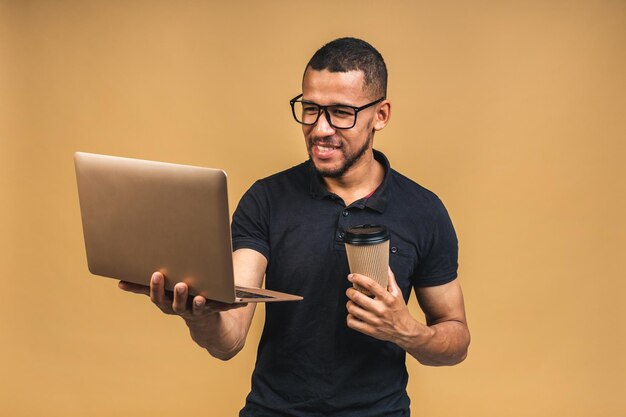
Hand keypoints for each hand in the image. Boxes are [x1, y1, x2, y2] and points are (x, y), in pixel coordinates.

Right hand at [119, 272, 246, 322]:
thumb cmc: (178, 299)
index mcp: (167, 303)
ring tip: (200, 297)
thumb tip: (119, 282)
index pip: (159, 297)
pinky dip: (231, 305)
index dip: (157, 288)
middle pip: (177, 305)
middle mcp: (182, 310)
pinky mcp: (215, 310)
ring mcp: (199, 311)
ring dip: (199, 304)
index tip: (157, 274)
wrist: (204, 321)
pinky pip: (224, 308)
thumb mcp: (162, 293)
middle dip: (178, 295)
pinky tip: (239, 302)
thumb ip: (142, 287)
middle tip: (180, 284)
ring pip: (197, 309)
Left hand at [346, 268, 418, 343]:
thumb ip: (390, 280)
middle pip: (357, 297)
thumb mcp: (398, 294)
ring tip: (352, 302)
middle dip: (349, 291)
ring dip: (349, 304)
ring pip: (352, 309)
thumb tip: (386, 267)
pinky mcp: (370, 330)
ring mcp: (374, 321)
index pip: (370, 284)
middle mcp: (380, 309)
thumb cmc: (400, 311)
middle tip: (350, 290)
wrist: (405, 331)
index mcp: (387, 299)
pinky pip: (352, 323)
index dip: (358, 278)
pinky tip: (353, 315)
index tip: (351, 276)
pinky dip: (349, 317)